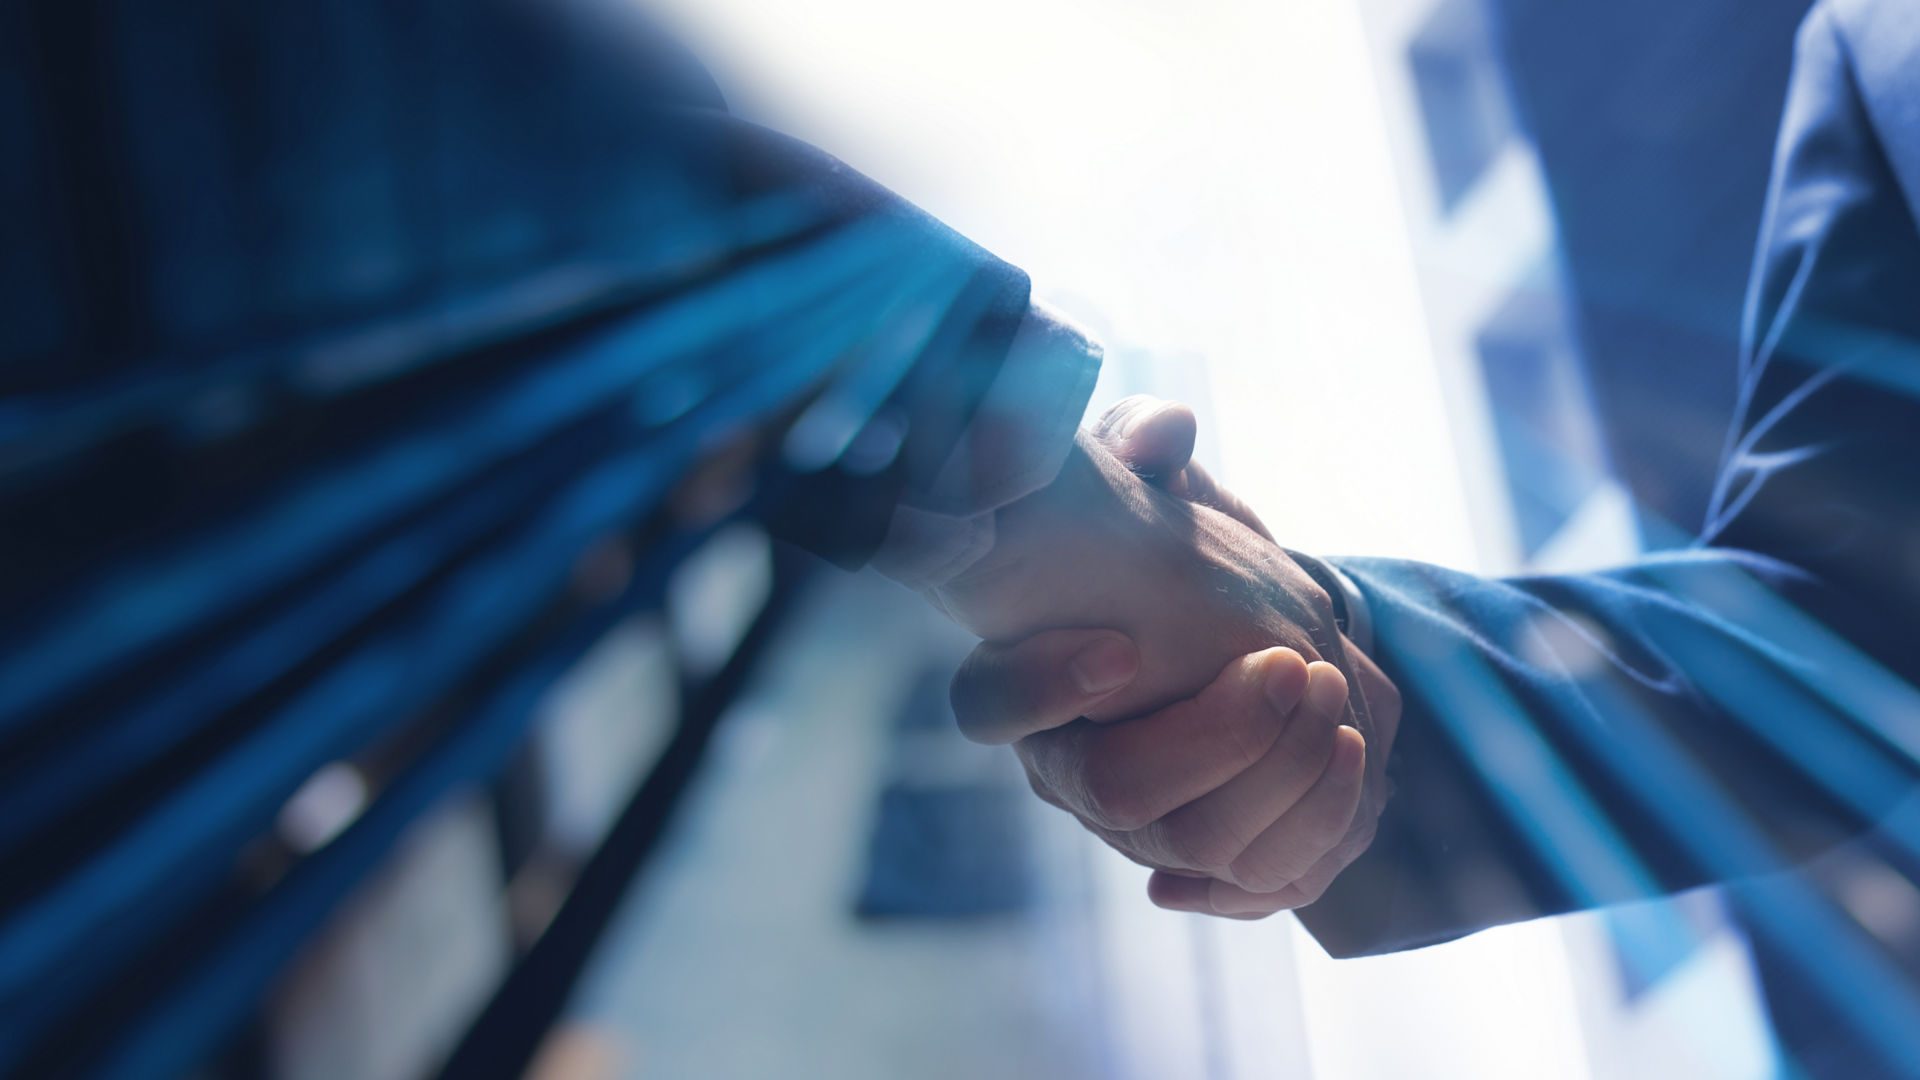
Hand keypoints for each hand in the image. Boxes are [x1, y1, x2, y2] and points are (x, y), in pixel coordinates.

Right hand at [947, 396, 1400, 915]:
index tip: (1122, 647)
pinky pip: (1259, 879)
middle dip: (1218, 736)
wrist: (1237, 627)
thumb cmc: (1164, 548)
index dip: (1044, 687)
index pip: (986, 708)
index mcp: (1019, 679)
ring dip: (1285, 775)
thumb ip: (1136, 443)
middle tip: (1292, 661)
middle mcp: (1067, 766)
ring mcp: (1138, 826)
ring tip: (1335, 694)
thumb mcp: (1140, 480)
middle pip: (1116, 795)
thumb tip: (1162, 432)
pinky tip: (1350, 754)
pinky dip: (1313, 830)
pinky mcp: (1214, 854)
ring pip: (1198, 845)